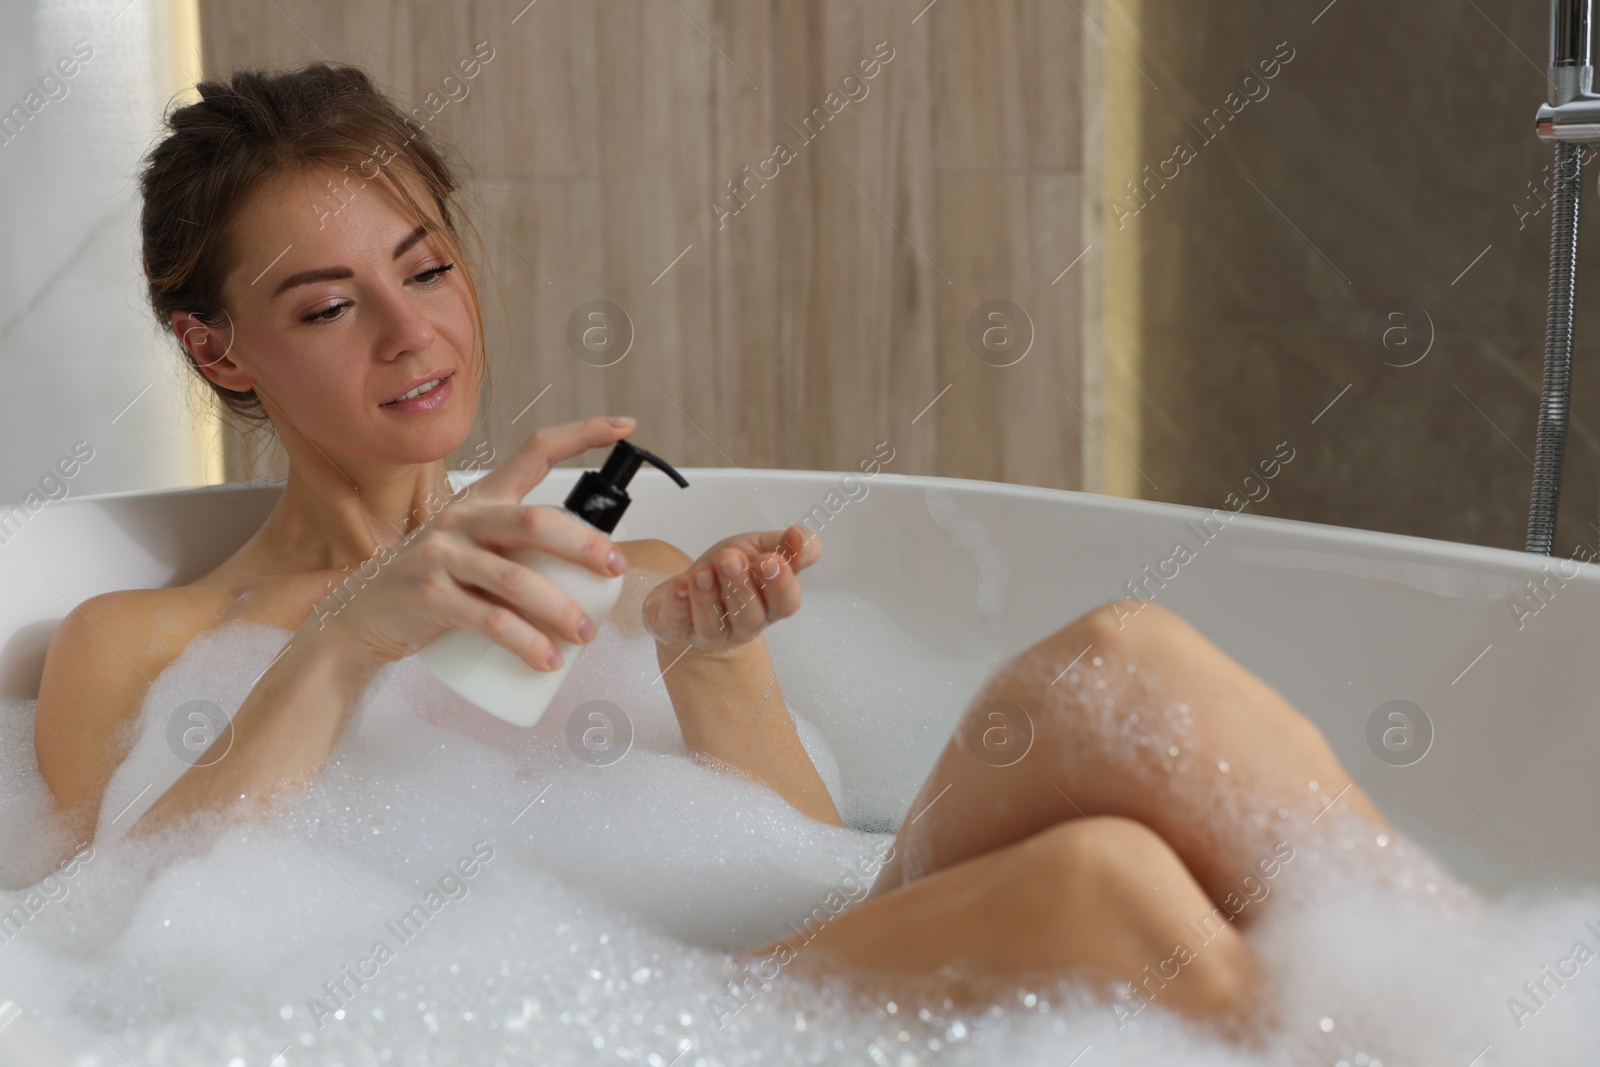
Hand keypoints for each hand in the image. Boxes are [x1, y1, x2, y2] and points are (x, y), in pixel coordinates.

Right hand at [314, 416, 637, 670]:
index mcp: (483, 499)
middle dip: (583, 545)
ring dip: (560, 611)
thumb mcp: (476, 551)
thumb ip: (522, 551)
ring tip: (585, 635)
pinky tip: (548, 660)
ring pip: (516, 579)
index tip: (625, 425)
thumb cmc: (436, 582)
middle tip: (615, 570)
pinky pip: (489, 621)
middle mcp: (462, 518)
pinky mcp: (428, 595)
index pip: (535, 451)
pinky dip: (525, 643)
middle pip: (535, 521)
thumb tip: (596, 576)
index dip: (582, 434)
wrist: (363, 616)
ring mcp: (441, 556)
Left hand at [641, 526, 821, 656]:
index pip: (785, 602)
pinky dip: (679, 603)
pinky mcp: (678, 631)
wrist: (687, 588)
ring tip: (703, 570)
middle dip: (741, 586)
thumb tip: (804, 539)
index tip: (770, 560)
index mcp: (770, 604)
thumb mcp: (758, 548)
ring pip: (714, 622)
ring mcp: (712, 633)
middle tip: (732, 558)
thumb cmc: (727, 571)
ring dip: (708, 595)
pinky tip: (680, 585)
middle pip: (749, 614)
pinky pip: (679, 621)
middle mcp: (744, 624)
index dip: (780, 584)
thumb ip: (784, 545)